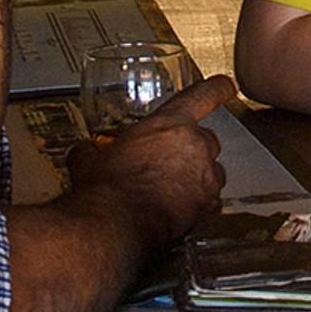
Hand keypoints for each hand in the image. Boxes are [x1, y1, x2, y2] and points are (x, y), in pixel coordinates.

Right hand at [63, 73, 228, 247]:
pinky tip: (180, 212)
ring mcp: (205, 177)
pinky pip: (211, 202)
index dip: (217, 89)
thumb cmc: (106, 190)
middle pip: (208, 140)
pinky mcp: (207, 206)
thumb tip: (84, 151)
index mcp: (169, 124)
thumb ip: (92, 149)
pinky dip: (200, 206)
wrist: (115, 225)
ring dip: (198, 178)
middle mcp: (194, 147)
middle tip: (170, 163)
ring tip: (173, 190)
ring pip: (213, 172)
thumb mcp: (90, 160)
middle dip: (192, 150)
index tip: (227, 85)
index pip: (202, 96)